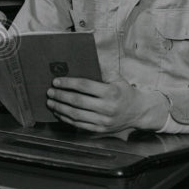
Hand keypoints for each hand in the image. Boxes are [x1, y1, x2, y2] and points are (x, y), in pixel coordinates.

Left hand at [46, 77, 167, 133]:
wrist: (138, 112)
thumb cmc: (124, 92)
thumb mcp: (118, 78)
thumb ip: (104, 69)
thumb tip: (88, 58)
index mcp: (111, 92)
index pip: (85, 86)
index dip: (69, 83)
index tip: (56, 81)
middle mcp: (107, 108)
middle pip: (78, 101)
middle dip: (61, 96)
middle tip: (49, 92)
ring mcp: (103, 121)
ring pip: (76, 115)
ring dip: (60, 108)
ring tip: (50, 102)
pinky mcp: (100, 130)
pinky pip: (80, 125)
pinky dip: (67, 119)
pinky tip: (59, 113)